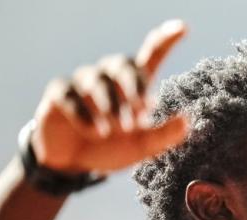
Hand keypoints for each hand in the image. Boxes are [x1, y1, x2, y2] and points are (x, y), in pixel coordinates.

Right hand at [30, 19, 189, 172]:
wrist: (75, 164)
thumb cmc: (112, 149)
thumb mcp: (142, 147)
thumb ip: (163, 136)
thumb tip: (186, 121)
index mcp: (134, 86)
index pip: (151, 56)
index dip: (165, 41)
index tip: (182, 28)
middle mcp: (109, 78)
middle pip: (123, 65)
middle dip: (132, 89)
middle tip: (137, 119)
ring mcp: (83, 83)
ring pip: (97, 82)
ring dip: (108, 106)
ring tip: (111, 132)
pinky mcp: (59, 93)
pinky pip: (71, 95)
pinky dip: (84, 114)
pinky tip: (94, 131)